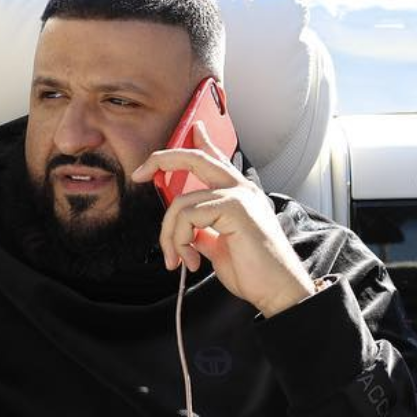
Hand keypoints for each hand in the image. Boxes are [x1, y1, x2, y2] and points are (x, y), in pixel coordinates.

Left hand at [131, 121, 316, 316]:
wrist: (276, 288)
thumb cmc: (253, 270)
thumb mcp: (219, 245)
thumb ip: (203, 229)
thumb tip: (184, 228)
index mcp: (240, 194)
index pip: (217, 159)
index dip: (203, 140)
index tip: (194, 127)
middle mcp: (242, 188)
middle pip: (196, 158)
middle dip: (162, 160)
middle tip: (139, 173)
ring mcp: (239, 195)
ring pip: (180, 203)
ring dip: (169, 235)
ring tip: (178, 259)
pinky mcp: (235, 207)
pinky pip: (188, 216)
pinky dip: (179, 240)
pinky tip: (190, 260)